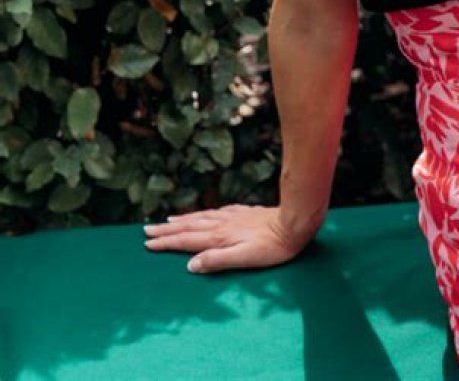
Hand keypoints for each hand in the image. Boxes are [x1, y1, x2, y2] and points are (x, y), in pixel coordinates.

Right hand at [144, 204, 316, 273]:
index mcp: (219, 237)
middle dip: (167, 230)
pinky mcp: (240, 212)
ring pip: (199, 217)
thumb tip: (191, 265)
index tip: (148, 244)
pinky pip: (213, 212)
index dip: (167, 243)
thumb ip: (217, 260)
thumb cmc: (272, 247)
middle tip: (147, 231)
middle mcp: (221, 225)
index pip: (186, 241)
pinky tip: (201, 213)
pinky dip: (201, 213)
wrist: (293, 223)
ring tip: (166, 221)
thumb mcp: (244, 259)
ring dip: (181, 220)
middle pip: (188, 226)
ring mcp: (231, 217)